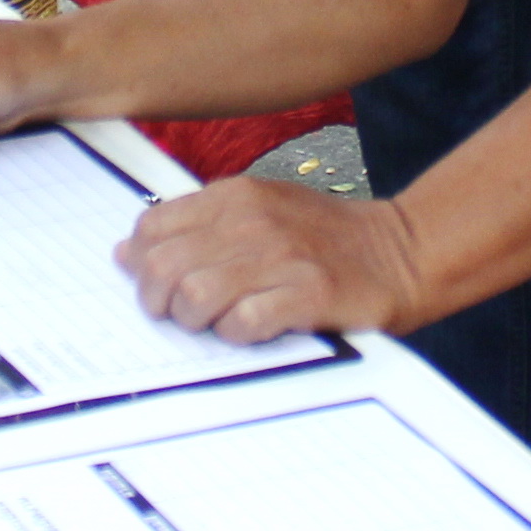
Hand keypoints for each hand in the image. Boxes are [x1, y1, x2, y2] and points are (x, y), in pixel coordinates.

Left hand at [117, 176, 429, 343]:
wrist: (403, 251)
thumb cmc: (324, 240)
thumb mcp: (258, 213)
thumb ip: (193, 228)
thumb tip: (127, 252)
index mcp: (235, 195)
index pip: (152, 228)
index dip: (142, 265)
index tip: (159, 286)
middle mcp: (253, 219)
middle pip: (165, 267)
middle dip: (161, 301)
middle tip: (182, 315)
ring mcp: (282, 254)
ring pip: (196, 295)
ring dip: (198, 320)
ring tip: (219, 322)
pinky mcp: (308, 292)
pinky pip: (244, 322)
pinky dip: (239, 334)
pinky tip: (253, 329)